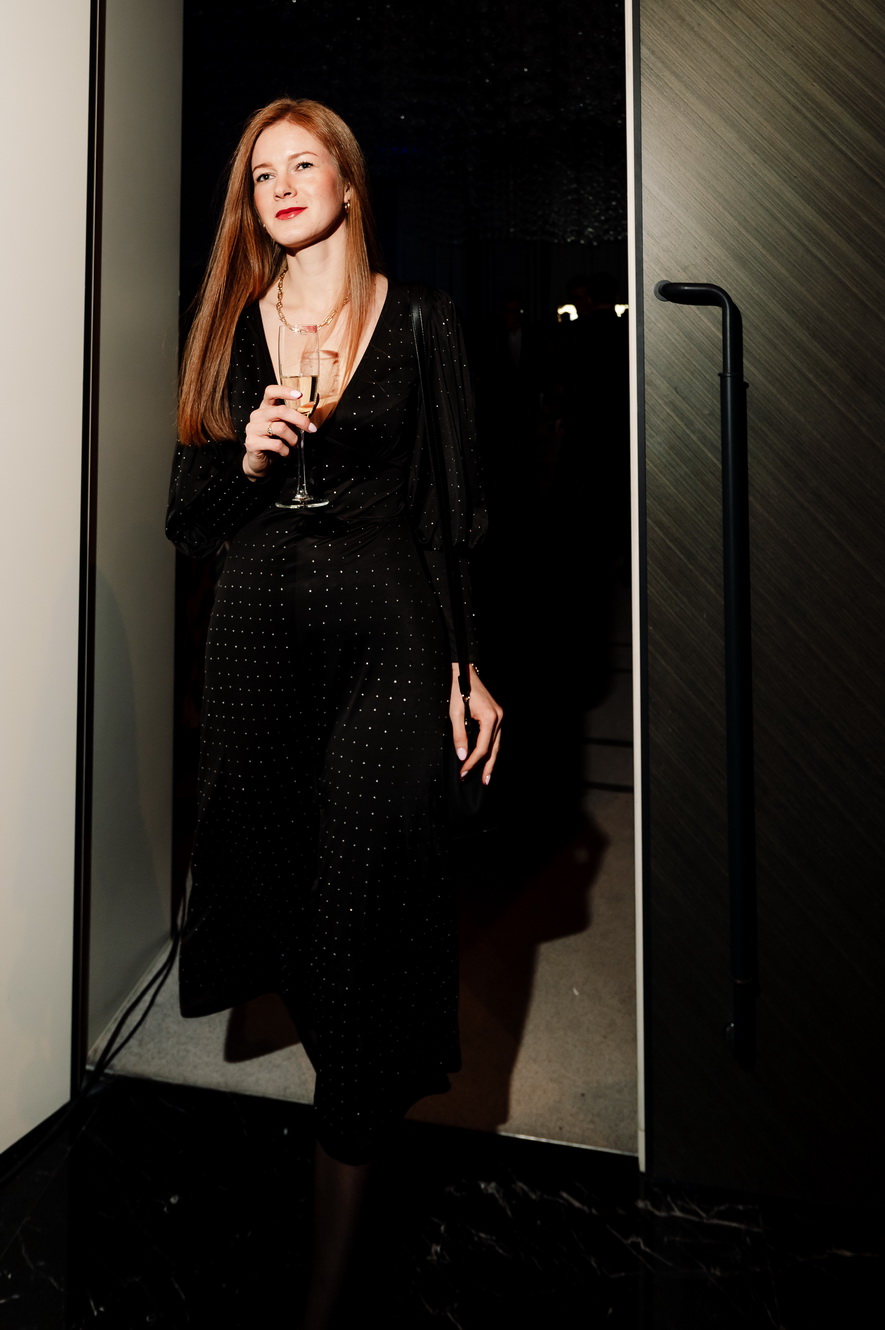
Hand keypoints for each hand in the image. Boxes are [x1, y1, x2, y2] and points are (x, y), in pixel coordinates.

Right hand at [242, 384, 317, 479]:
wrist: (260, 462)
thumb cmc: (274, 442)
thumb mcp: (284, 427)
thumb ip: (292, 420)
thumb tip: (309, 416)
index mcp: (265, 408)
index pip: (270, 392)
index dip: (284, 391)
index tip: (300, 395)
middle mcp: (257, 415)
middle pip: (281, 410)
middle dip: (300, 420)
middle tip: (311, 429)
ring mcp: (252, 428)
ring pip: (281, 428)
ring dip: (293, 438)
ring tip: (295, 445)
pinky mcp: (252, 442)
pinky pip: (276, 444)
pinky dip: (286, 450)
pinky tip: (286, 453)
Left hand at [450, 664, 502, 785]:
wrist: (467, 673)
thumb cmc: (459, 691)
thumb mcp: (455, 714)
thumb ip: (459, 736)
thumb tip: (462, 756)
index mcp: (490, 718)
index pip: (482, 747)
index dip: (473, 762)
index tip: (463, 772)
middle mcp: (499, 718)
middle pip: (494, 749)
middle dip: (487, 767)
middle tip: (483, 782)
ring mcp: (500, 717)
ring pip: (497, 744)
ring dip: (491, 761)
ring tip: (486, 776)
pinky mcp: (497, 716)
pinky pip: (496, 737)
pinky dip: (492, 749)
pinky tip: (487, 759)